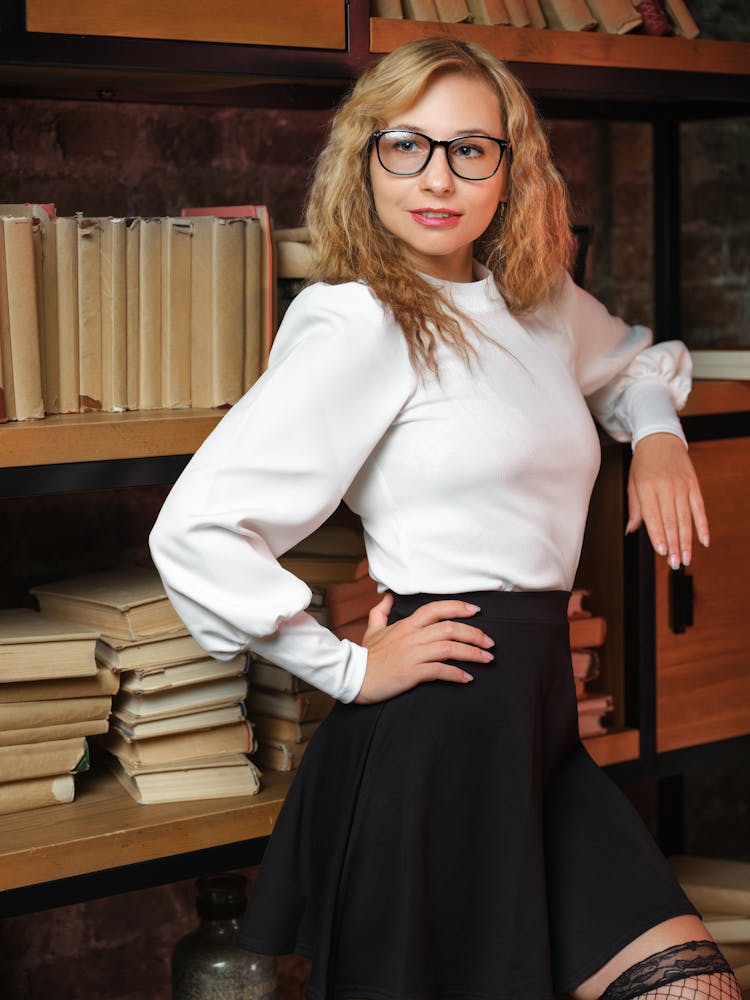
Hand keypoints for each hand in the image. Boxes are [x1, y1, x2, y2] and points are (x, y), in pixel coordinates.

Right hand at [355, 593, 494, 703]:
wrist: (354, 677)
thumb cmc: (366, 655)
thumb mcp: (373, 629)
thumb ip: (381, 611)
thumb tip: (387, 595)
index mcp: (406, 624)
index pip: (436, 609)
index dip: (458, 608)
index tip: (476, 611)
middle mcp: (412, 636)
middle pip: (450, 628)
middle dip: (474, 633)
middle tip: (489, 642)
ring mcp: (413, 654)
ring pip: (449, 648)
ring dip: (472, 653)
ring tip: (487, 659)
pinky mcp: (412, 673)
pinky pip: (440, 671)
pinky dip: (457, 674)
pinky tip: (467, 678)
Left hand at [626, 432, 709, 568]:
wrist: (660, 439)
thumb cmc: (643, 464)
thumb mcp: (632, 483)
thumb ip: (635, 508)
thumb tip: (631, 530)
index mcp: (647, 487)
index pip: (653, 516)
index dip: (658, 535)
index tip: (661, 552)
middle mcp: (665, 487)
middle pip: (671, 520)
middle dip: (673, 544)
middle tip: (674, 562)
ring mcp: (682, 486)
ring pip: (685, 518)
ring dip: (686, 540)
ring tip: (685, 558)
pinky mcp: (694, 485)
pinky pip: (700, 508)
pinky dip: (703, 526)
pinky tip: (704, 541)